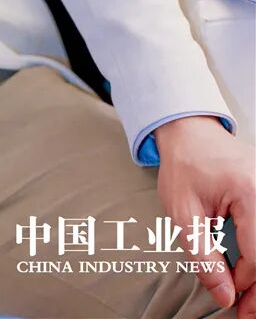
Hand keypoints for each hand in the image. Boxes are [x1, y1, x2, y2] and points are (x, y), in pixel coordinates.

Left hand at [155, 116, 254, 316]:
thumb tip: (226, 297)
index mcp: (250, 192)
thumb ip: (204, 257)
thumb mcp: (183, 212)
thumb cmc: (184, 165)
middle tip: (247, 313)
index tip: (230, 298)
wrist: (189, 131)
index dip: (244, 282)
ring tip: (249, 299)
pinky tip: (251, 272)